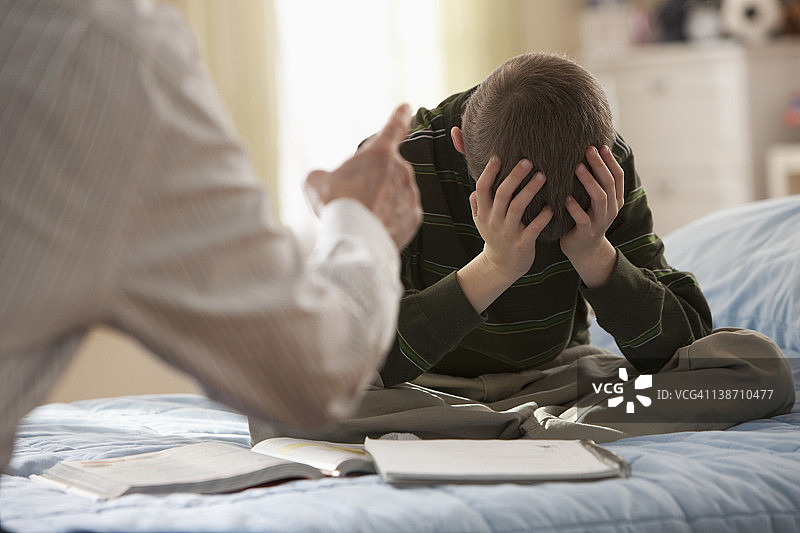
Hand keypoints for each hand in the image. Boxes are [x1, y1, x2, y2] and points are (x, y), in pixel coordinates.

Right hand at [304, 105, 421, 248]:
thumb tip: (323, 179)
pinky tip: (374, 227)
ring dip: (382, 200)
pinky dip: (390, 218)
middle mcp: (401, 170)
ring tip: (362, 216)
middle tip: (354, 198)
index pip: (394, 127)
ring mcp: (410, 194)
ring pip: (396, 192)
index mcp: (379, 153)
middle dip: (374, 181)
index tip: (407, 107)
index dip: (400, 116)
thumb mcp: (316, 182)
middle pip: (387, 170)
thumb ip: (323, 175)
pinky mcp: (414, 217)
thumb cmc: (336, 205)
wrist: (355, 239)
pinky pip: (401, 213)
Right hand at [456, 156, 552, 312]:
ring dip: (530, 191)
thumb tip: (476, 186)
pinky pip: (533, 228)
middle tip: (528, 161)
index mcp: (484, 213)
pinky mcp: (522, 243)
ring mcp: (508, 233)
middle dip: (514, 176)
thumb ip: (477, 203)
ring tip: (542, 176)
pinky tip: (551, 207)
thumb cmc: (495, 236)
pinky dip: (543, 217)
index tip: (498, 157)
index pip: (482, 189)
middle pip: (502, 194)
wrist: (502, 266)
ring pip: (518, 208)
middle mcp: (494, 221)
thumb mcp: (480, 221)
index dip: (488, 173)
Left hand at [560, 145, 624, 287]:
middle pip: (609, 183)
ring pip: (600, 199)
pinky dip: (575, 208)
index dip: (611, 161)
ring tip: (577, 168)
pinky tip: (566, 198)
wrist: (584, 250)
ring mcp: (600, 221)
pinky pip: (583, 219)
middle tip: (589, 149)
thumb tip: (589, 154)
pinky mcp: (586, 232)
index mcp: (615, 199)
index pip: (618, 176)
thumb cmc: (586, 218)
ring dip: (589, 182)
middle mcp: (611, 209)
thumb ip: (595, 182)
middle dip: (600, 165)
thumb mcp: (595, 201)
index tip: (601, 145)